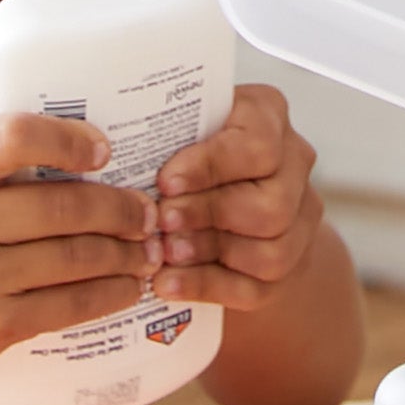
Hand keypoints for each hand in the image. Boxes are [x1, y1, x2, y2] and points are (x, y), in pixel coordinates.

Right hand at [0, 111, 150, 376]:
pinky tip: (128, 286)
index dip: (69, 140)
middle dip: (121, 209)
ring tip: (149, 248)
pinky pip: (66, 306)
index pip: (15, 137)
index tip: (104, 151)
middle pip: (62, 207)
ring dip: (125, 253)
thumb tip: (90, 148)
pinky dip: (107, 294)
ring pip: (74, 258)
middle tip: (149, 210)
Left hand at [145, 81, 326, 308]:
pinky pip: (255, 288)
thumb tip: (107, 144)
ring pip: (271, 251)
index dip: (211, 166)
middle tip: (161, 220)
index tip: (165, 181)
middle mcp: (294, 166)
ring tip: (162, 253)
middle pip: (272, 204)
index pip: (259, 144)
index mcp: (269, 117)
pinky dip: (206, 287)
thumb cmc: (192, 150)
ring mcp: (297, 221)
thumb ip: (162, 130)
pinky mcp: (286, 268)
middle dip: (209, 215)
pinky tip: (168, 283)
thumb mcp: (183, 124)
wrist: (228, 197)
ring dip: (208, 252)